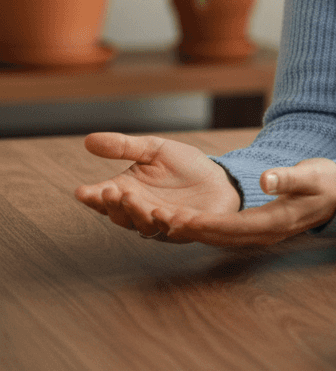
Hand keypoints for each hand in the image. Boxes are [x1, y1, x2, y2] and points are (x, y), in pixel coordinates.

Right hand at [75, 133, 241, 241]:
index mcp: (129, 193)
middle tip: (108, 191)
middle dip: (113, 204)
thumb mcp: (154, 150)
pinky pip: (173, 229)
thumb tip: (88, 140)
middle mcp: (140, 213)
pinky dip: (166, 223)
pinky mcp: (185, 229)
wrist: (219, 178)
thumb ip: (124, 147)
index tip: (82, 191)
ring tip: (130, 196)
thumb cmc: (184, 165)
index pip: (104, 200)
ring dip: (135, 212)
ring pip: (143, 225)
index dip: (92, 197)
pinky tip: (161, 213)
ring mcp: (161, 225)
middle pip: (120, 215)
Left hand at [145, 157, 335, 245]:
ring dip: (190, 230)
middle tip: (157, 220)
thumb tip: (265, 179)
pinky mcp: (255, 227)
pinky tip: (183, 219)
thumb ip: (288, 177)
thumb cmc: (324, 182)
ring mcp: (258, 233)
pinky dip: (201, 227)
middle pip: (218, 236)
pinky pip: (223, 232)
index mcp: (274, 222)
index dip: (205, 224)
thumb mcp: (310, 175)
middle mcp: (262, 233)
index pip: (233, 227)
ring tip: (161, 219)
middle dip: (187, 230)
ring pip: (217, 236)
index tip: (180, 219)